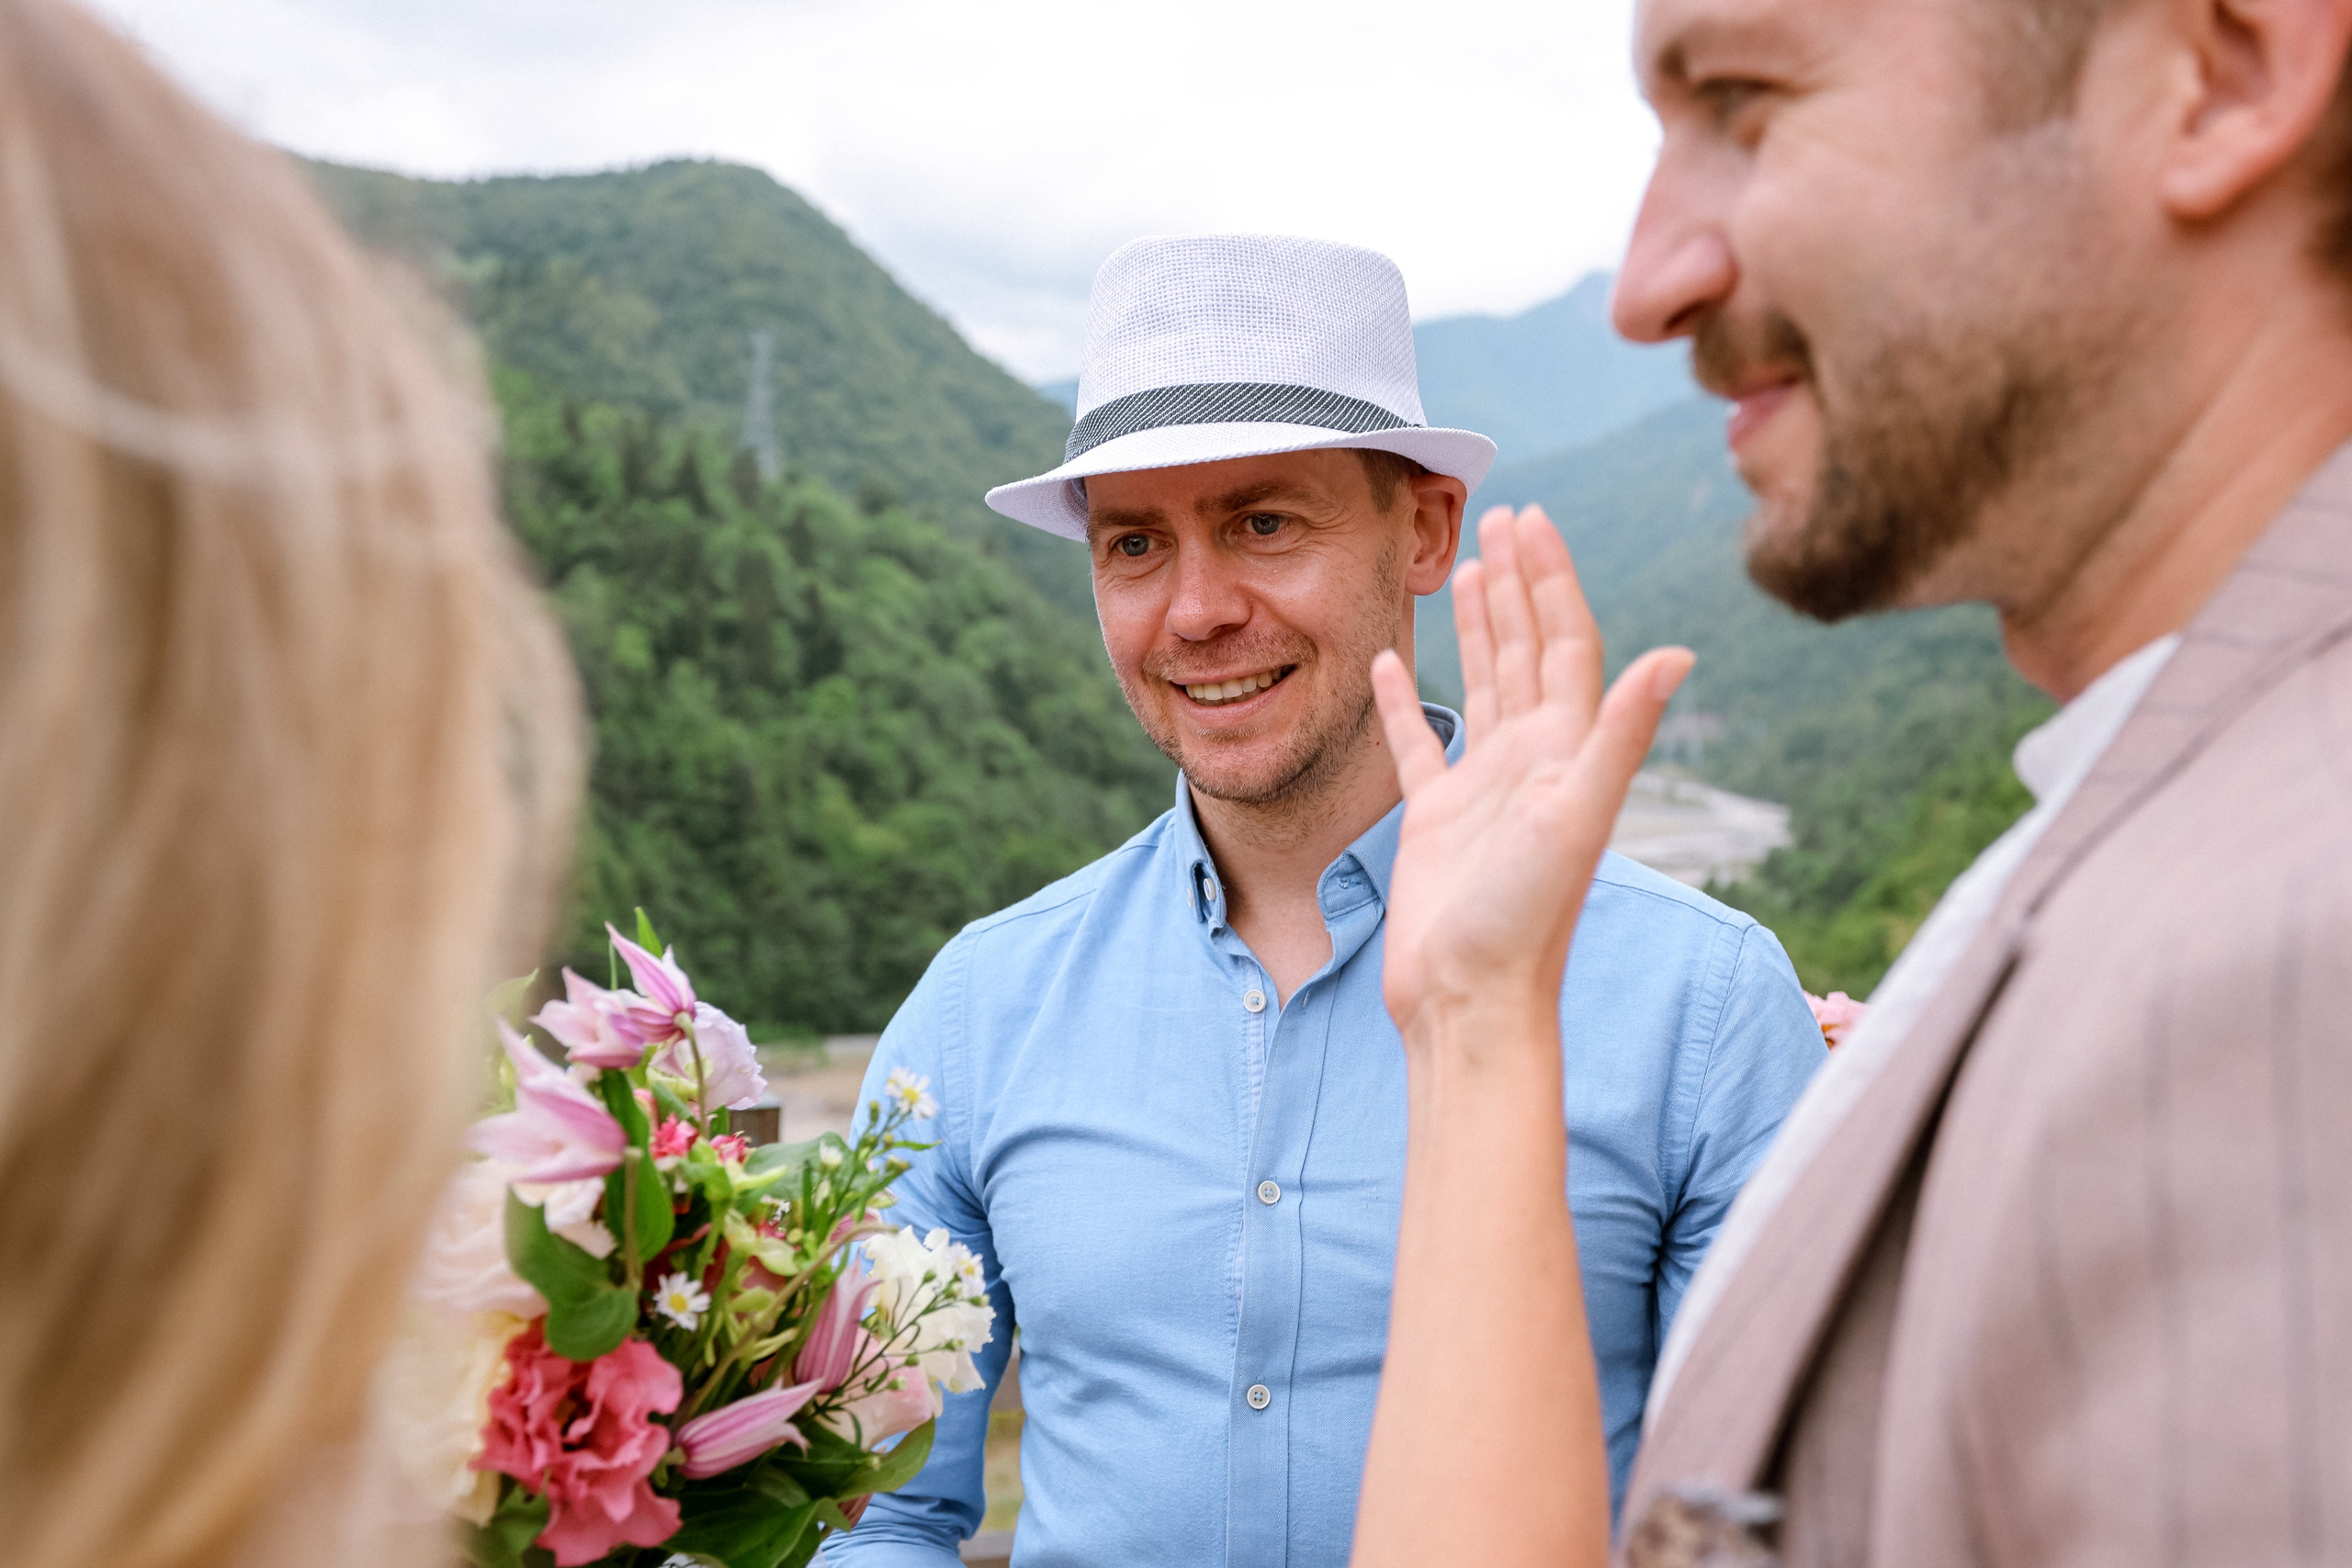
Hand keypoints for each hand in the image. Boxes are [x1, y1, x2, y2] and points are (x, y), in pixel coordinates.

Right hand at [1371, 506, 1691, 1039]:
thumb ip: (1622, 733)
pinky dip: (1406, 700)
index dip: (1551, 578)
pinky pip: (1420, 741)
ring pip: (1482, 684)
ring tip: (1464, 569)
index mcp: (1567, 749)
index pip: (1564, 642)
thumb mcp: (1577, 816)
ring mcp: (1483, 787)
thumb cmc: (1526, 920)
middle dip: (1517, 582)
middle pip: (1527, 649)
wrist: (1472, 1000)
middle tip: (1500, 517)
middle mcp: (1531, 759)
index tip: (1531, 519)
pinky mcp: (1436, 819)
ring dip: (1476, 626)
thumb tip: (1676, 653)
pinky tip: (1391, 663)